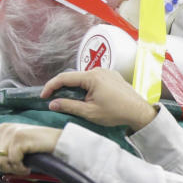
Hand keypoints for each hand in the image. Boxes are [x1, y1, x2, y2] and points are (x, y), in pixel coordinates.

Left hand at [0, 123, 61, 174]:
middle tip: (15, 167)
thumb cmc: (37, 146)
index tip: (3, 166)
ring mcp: (10, 133)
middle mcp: (2, 129)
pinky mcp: (19, 138)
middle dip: (1, 168)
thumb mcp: (14, 146)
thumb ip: (0, 150)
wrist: (57, 141)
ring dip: (12, 169)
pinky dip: (20, 168)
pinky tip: (27, 166)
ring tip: (22, 166)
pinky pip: (12, 161)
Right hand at [41, 69, 157, 131]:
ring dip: (75, 88)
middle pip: (73, 77)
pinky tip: (86, 98)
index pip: (64, 78)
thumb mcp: (89, 112)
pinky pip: (93, 79)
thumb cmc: (116, 112)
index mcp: (92, 77)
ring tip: (70, 101)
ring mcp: (106, 72)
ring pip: (83, 78)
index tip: (43, 96)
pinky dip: (86, 87)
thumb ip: (69, 106)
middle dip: (62, 88)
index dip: (51, 86)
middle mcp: (98, 70)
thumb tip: (52, 103)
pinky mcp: (112, 76)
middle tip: (53, 100)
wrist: (139, 112)